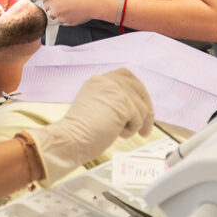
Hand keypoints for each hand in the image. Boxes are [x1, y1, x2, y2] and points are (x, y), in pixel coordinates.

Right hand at [21, 69, 153, 185]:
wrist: (71, 140)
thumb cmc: (80, 132)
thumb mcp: (96, 107)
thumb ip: (112, 101)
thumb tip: (133, 108)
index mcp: (98, 80)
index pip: (126, 76)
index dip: (137, 92)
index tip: (141, 107)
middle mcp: (107, 80)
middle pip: (139, 88)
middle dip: (145, 109)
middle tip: (145, 128)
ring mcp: (116, 90)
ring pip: (142, 106)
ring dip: (136, 124)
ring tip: (120, 133)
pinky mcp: (124, 102)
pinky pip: (140, 117)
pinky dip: (133, 130)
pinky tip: (119, 134)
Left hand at [42, 0, 95, 26]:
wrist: (92, 3)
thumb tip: (56, 1)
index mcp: (53, 1)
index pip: (45, 4)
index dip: (49, 4)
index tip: (52, 4)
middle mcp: (55, 11)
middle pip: (48, 13)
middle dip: (53, 11)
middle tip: (60, 7)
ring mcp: (61, 18)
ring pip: (55, 20)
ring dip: (58, 17)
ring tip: (67, 11)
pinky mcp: (68, 23)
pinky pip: (63, 23)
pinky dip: (65, 20)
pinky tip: (71, 14)